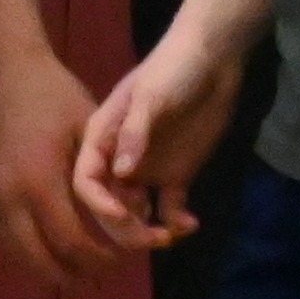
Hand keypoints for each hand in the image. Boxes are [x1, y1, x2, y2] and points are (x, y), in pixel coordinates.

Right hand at [0, 27, 121, 281]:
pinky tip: (43, 247)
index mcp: (40, 183)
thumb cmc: (55, 95)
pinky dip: (23, 249)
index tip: (121, 260)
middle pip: (36, 258)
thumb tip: (120, 220)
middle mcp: (8, 198)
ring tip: (70, 272)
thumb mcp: (89, 135)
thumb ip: (99, 180)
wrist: (3, 70)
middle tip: (96, 279)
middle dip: (68, 274)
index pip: (71, 240)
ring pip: (13, 251)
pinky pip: (0, 234)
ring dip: (42, 266)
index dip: (97, 257)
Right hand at [77, 30, 245, 254]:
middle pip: (110, 205)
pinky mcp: (174, 175)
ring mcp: (145, 171)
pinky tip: (190, 225)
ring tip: (170, 236)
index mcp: (100, 142)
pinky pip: (169, 207)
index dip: (98, 203)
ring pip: (136, 213)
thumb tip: (121, 173)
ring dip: (148, 230)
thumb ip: (134, 132)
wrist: (212, 58)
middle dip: (124, 228)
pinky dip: (176, 221)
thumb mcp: (150, 95)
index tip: (121, 216)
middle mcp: (117, 162)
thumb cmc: (171, 69)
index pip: (87, 182)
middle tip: (151, 240)